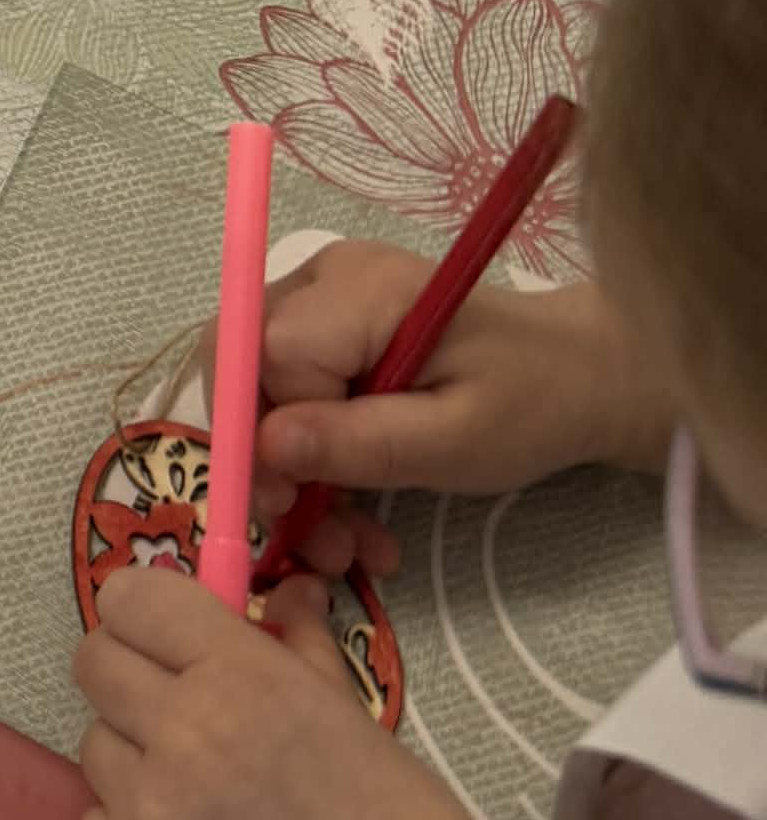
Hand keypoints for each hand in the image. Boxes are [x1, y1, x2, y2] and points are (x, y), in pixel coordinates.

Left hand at [72, 562, 520, 819]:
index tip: (166, 640)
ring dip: (133, 762)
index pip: (131, 598)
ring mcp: (145, 806)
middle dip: (128, 679)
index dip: (144, 615)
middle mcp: (180, 727)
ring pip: (93, 746)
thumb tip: (284, 588)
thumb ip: (299, 641)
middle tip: (175, 716)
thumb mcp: (351, 711)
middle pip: (93, 663)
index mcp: (238, 673)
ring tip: (198, 801)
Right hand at [253, 248, 668, 580]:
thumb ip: (364, 442)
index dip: (269, 435)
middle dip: (262, 459)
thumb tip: (267, 448)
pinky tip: (347, 508)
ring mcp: (320, 297)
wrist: (581, 376)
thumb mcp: (458, 442)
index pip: (267, 356)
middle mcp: (324, 277)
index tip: (303, 505)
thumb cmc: (532, 403)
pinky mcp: (326, 327)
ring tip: (344, 541)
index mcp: (362, 290)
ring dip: (285, 472)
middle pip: (239, 364)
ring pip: (253, 386)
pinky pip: (281, 390)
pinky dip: (306, 456)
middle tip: (312, 532)